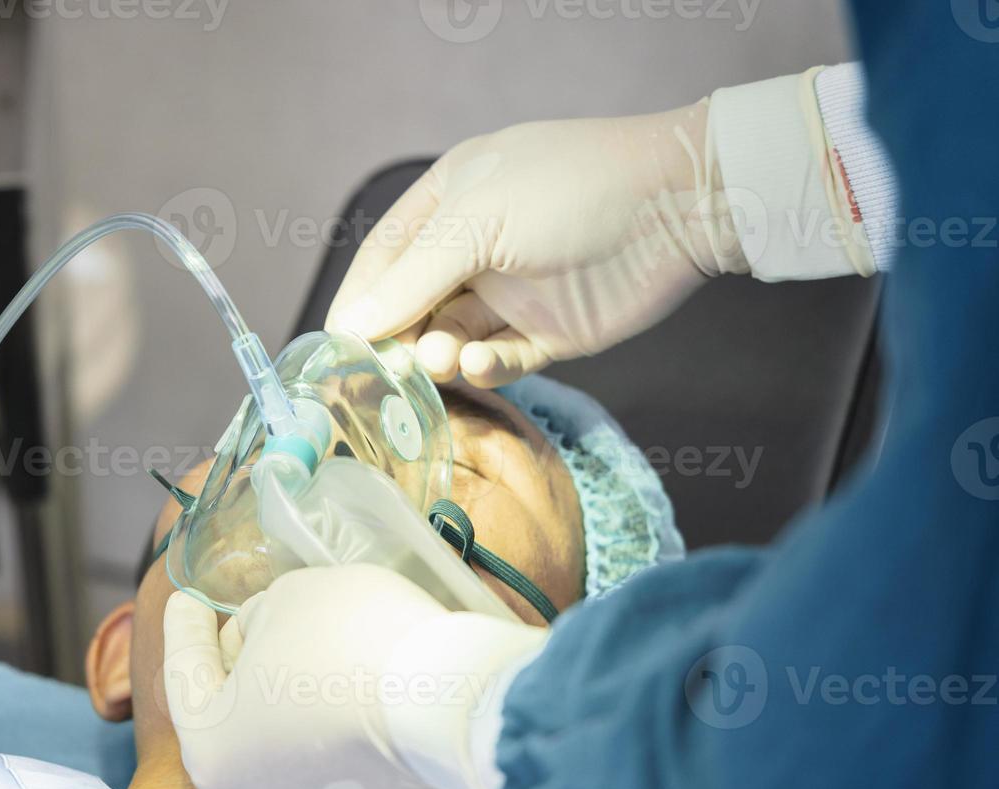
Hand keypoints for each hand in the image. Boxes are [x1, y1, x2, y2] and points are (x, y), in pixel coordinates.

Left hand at [162, 565, 547, 788]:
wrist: (447, 700)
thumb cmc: (345, 640)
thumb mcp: (288, 597)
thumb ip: (261, 618)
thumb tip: (269, 636)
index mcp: (211, 751)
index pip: (185, 676)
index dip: (186, 627)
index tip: (187, 597)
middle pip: (236, 716)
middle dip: (240, 664)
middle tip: (247, 620)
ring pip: (290, 741)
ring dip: (293, 695)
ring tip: (312, 649)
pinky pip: (343, 757)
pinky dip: (341, 720)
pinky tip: (360, 684)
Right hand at [326, 100, 748, 386]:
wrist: (679, 206)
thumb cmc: (568, 191)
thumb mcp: (475, 221)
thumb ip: (411, 278)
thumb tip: (350, 327)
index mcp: (448, 203)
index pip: (383, 259)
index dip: (359, 301)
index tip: (339, 347)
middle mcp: (472, 248)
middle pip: (411, 306)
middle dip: (398, 337)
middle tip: (391, 368)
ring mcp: (510, 292)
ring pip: (451, 338)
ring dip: (439, 353)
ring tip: (443, 359)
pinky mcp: (547, 333)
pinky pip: (499, 361)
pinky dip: (485, 367)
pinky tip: (483, 363)